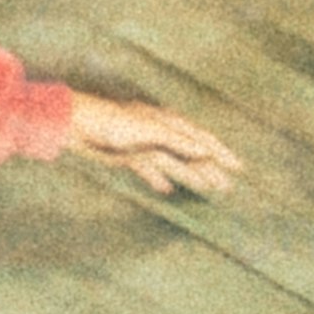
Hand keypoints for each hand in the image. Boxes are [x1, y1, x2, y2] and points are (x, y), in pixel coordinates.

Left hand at [60, 89, 239, 196]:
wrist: (75, 126)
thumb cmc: (111, 123)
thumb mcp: (148, 131)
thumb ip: (176, 141)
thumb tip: (203, 150)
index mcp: (167, 122)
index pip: (201, 140)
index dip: (221, 154)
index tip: (238, 168)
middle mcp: (159, 133)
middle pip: (190, 154)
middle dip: (210, 170)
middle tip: (227, 188)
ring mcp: (144, 145)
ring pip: (173, 163)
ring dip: (190, 177)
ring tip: (207, 190)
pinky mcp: (127, 156)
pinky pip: (149, 169)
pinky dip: (158, 179)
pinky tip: (165, 190)